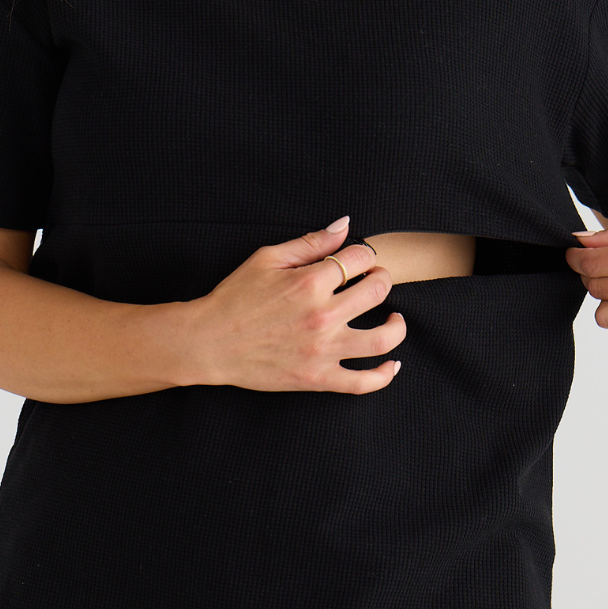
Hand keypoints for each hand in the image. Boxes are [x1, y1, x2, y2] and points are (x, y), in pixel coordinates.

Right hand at [186, 217, 405, 391]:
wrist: (209, 342)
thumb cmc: (234, 297)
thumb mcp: (267, 259)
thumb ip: (310, 242)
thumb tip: (345, 226)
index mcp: (310, 282)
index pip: (360, 259)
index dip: (365, 255)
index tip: (359, 260)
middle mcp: (322, 315)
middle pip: (377, 292)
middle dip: (383, 280)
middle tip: (376, 281)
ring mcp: (323, 350)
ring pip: (382, 339)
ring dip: (397, 326)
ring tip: (394, 319)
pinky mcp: (318, 378)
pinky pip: (363, 382)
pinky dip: (384, 375)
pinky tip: (392, 364)